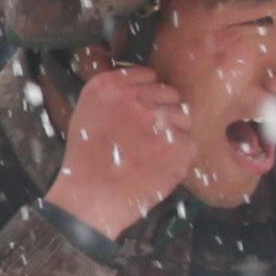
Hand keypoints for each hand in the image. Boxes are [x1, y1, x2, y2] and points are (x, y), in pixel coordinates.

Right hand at [45, 64, 194, 237]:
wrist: (89, 199)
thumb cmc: (86, 161)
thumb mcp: (86, 116)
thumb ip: (114, 96)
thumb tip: (146, 86)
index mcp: (106, 87)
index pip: (148, 76)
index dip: (146, 96)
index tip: (137, 114)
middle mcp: (134, 97)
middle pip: (170, 94)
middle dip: (163, 114)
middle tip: (144, 138)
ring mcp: (159, 120)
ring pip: (184, 118)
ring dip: (173, 135)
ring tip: (149, 155)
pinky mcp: (178, 144)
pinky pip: (189, 144)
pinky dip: (178, 158)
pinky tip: (156, 167)